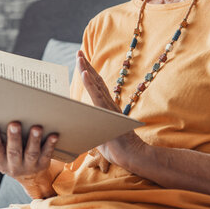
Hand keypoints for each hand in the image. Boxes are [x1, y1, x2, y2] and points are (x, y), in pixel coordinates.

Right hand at [0, 122, 57, 179]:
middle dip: (13, 138)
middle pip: (13, 152)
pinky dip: (50, 145)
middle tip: (14, 123)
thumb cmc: (8, 157)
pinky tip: (53, 135)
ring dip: (34, 140)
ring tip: (36, 127)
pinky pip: (47, 154)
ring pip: (31, 153)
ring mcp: (29, 166)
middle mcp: (13, 165)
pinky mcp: (43, 164)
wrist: (30, 178)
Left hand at [77, 50, 145, 166]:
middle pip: (96, 80)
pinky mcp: (107, 112)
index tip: (82, 61)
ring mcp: (108, 106)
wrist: (133, 156)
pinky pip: (96, 94)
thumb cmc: (117, 149)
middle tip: (79, 52)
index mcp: (107, 107)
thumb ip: (90, 128)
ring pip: (96, 84)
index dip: (89, 73)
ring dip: (86, 69)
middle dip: (86, 66)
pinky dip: (89, 83)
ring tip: (79, 57)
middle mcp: (109, 103)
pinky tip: (83, 73)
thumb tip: (77, 128)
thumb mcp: (98, 135)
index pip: (97, 86)